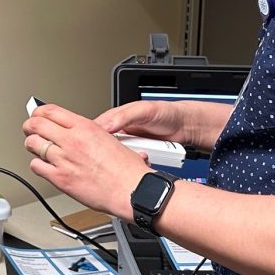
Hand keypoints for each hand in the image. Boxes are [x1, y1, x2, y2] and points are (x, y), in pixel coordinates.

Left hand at [22, 104, 148, 218]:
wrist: (132, 190)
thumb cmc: (127, 169)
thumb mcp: (110, 138)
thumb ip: (89, 134)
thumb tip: (78, 132)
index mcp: (85, 127)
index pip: (50, 111)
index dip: (39, 112)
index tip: (37, 116)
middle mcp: (72, 140)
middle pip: (36, 125)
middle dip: (29, 126)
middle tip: (29, 129)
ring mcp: (64, 159)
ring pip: (32, 144)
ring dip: (31, 145)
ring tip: (35, 148)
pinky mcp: (60, 178)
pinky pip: (36, 167)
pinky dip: (37, 165)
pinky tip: (43, 166)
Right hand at [93, 100, 232, 150]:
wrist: (184, 126)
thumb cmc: (165, 113)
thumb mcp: (144, 110)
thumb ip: (124, 116)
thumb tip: (107, 126)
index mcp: (116, 118)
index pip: (95, 129)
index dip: (90, 139)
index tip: (90, 148)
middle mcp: (120, 132)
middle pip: (104, 146)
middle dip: (108, 153)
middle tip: (114, 157)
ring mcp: (130, 144)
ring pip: (117, 157)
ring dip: (124, 160)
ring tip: (136, 156)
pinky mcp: (139, 154)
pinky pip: (131, 162)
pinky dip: (134, 164)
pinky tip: (141, 161)